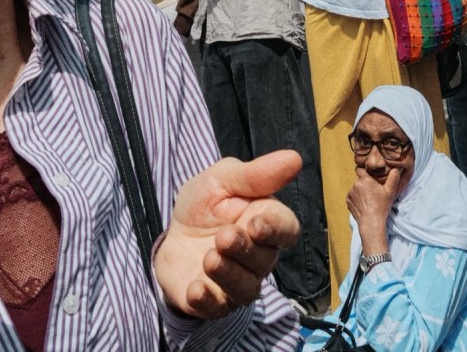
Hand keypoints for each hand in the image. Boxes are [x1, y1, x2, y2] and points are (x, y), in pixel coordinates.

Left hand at [154, 150, 301, 318]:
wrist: (171, 235)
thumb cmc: (204, 205)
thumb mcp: (221, 180)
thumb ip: (255, 174)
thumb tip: (295, 159)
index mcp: (265, 224)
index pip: (286, 231)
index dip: (275, 230)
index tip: (256, 224)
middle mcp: (258, 258)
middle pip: (265, 261)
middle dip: (244, 250)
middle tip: (223, 237)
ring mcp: (236, 283)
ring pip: (246, 289)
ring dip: (228, 274)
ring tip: (208, 258)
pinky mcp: (213, 301)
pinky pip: (218, 308)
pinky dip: (208, 300)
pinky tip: (196, 288)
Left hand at [345, 168, 399, 250]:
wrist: (371, 222)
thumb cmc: (381, 207)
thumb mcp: (390, 191)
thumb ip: (393, 177)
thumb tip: (396, 168)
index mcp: (365, 179)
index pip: (362, 170)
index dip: (368, 173)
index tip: (372, 178)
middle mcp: (355, 184)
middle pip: (360, 180)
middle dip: (366, 184)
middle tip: (373, 192)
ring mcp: (350, 193)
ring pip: (356, 188)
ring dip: (361, 191)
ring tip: (369, 199)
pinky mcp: (347, 201)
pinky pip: (352, 196)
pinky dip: (357, 198)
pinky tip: (364, 204)